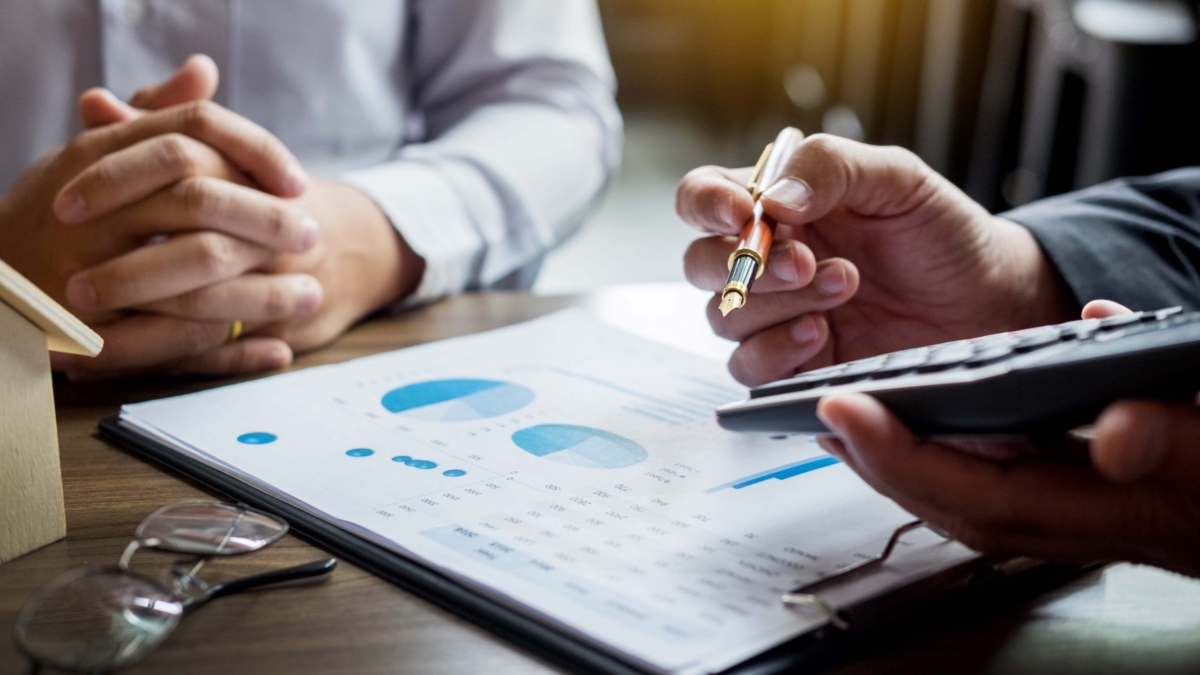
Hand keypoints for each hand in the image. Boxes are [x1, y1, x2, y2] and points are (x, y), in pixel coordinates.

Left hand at [50, 58, 422, 374]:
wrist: (355, 247)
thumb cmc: (266, 200)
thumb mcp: (219, 155)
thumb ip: (156, 126)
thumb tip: (95, 104)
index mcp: (249, 172)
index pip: (184, 160)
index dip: (120, 181)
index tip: (66, 203)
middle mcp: (272, 223)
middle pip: (202, 242)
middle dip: (134, 268)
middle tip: (73, 283)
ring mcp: (284, 275)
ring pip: (213, 300)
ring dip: (146, 313)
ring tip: (89, 320)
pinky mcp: (287, 321)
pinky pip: (225, 345)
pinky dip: (169, 351)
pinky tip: (119, 350)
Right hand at [677, 134, 1077, 384]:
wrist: (992, 301)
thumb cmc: (943, 234)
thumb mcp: (898, 178)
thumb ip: (831, 168)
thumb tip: (771, 200)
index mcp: (778, 206)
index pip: (702, 198)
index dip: (706, 204)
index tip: (743, 212)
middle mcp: (767, 260)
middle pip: (701, 264)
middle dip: (745, 263)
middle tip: (806, 261)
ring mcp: (777, 316)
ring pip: (723, 317)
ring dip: (776, 305)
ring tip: (844, 288)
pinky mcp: (795, 366)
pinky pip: (748, 368)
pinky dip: (776, 351)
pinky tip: (822, 335)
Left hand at [816, 300, 1199, 576]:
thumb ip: (1175, 440)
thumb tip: (1114, 435)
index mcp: (1103, 512)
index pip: (974, 493)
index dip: (899, 457)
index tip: (840, 411)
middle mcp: (1075, 519)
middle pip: (951, 500)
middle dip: (878, 462)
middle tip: (821, 414)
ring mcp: (1077, 509)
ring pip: (968, 490)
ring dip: (905, 458)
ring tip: (853, 423)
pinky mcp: (1084, 489)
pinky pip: (998, 476)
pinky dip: (953, 450)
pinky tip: (929, 421)